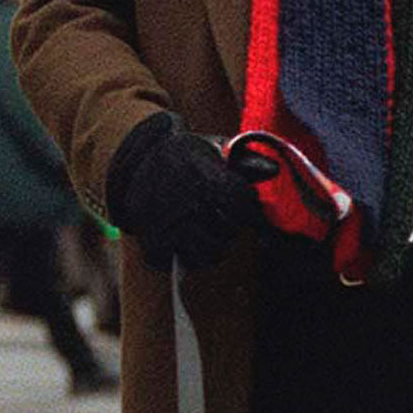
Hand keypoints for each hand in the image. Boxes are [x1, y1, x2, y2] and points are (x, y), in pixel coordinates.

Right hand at [104, 113, 268, 271]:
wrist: (137, 160)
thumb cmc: (186, 156)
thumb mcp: (215, 150)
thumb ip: (246, 161)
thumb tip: (274, 169)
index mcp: (204, 176)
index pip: (242, 204)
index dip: (248, 208)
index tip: (241, 203)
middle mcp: (185, 202)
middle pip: (228, 232)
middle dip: (229, 226)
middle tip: (218, 215)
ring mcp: (167, 225)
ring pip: (209, 254)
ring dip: (212, 246)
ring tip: (205, 230)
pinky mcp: (152, 242)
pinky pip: (179, 263)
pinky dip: (184, 255)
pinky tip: (184, 239)